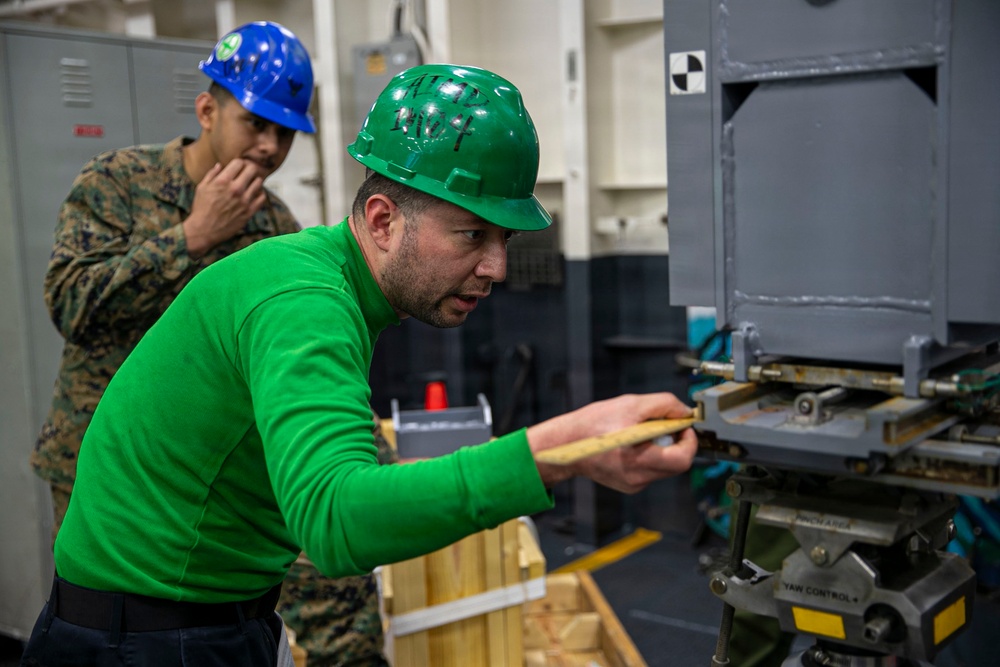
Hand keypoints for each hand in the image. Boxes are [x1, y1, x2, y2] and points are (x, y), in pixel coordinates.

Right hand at [183, 159, 266, 256]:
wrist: (204, 230)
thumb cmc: (201, 208)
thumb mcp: (202, 188)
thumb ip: (211, 174)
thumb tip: (220, 165)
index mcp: (222, 181)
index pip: (239, 162)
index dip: (239, 163)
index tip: (238, 167)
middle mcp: (235, 189)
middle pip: (252, 169)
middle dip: (249, 169)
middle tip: (247, 173)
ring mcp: (244, 201)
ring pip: (259, 182)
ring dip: (255, 181)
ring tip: (250, 184)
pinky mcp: (249, 212)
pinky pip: (262, 197)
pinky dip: (260, 194)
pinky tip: (254, 194)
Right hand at [526, 393, 697, 492]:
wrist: (565, 444)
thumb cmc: (593, 424)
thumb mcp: (630, 404)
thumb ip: (663, 405)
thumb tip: (685, 412)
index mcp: (637, 458)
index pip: (682, 459)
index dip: (690, 441)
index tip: (684, 426)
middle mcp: (637, 477)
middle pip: (675, 464)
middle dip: (675, 442)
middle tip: (664, 426)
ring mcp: (633, 484)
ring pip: (664, 467)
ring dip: (662, 448)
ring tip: (641, 433)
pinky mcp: (628, 485)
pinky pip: (651, 470)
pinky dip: (650, 455)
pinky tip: (632, 444)